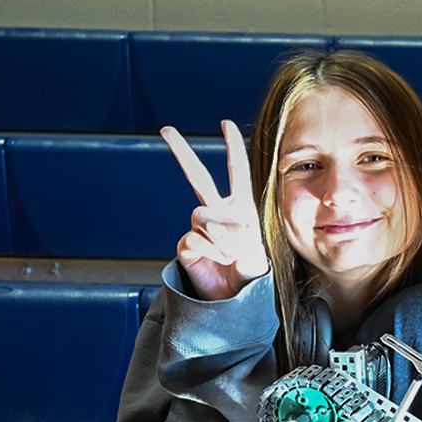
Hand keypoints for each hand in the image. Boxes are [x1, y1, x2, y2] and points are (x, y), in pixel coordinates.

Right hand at [166, 122, 268, 300]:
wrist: (238, 298)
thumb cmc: (252, 271)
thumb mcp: (255, 246)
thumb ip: (236, 230)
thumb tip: (209, 220)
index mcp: (241, 207)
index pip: (237, 172)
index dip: (233, 147)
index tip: (227, 123)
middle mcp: (217, 212)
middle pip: (197, 177)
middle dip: (181, 152)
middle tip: (166, 129)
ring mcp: (199, 227)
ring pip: (204, 216)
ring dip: (222, 236)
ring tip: (232, 253)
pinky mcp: (187, 245)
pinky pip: (196, 240)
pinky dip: (211, 252)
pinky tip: (217, 261)